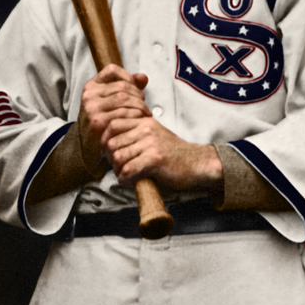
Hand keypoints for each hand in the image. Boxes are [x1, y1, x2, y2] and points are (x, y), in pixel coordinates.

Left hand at [81, 64, 222, 191]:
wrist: (198, 164)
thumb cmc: (174, 155)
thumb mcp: (154, 137)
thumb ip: (134, 136)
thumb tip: (108, 146)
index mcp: (144, 122)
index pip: (112, 125)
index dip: (106, 142)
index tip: (111, 154)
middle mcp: (146, 129)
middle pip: (112, 143)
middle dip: (112, 160)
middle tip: (122, 169)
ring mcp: (151, 143)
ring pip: (118, 158)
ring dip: (119, 171)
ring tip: (129, 176)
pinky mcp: (155, 159)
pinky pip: (128, 171)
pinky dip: (127, 180)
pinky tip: (134, 182)